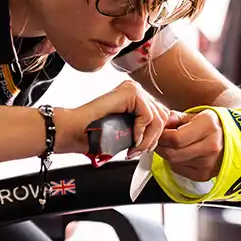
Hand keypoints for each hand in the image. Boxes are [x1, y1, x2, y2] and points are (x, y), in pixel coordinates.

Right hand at [55, 80, 180, 156]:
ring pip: (159, 118)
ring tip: (133, 149)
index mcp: (136, 98)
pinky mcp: (131, 91)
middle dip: (153, 140)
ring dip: (147, 139)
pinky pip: (149, 116)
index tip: (141, 149)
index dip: (155, 136)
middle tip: (136, 151)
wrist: (76, 131)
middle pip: (164, 117)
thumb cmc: (95, 134)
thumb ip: (145, 130)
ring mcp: (134, 89)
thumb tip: (165, 136)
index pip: (162, 116)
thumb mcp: (128, 133)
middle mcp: (136, 90)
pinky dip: (141, 132)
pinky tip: (130, 138)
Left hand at [156, 108, 224, 181]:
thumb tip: (164, 123)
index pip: (175, 138)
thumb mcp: (195, 115)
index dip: (162, 136)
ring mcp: (209, 163)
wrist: (235, 139)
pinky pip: (179, 170)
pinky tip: (183, 154)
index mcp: (208, 125)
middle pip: (172, 153)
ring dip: (168, 154)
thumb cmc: (211, 126)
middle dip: (161, 147)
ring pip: (174, 162)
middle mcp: (211, 146)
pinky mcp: (205, 175)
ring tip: (175, 146)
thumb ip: (176, 118)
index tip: (159, 133)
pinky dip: (176, 162)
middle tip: (162, 140)